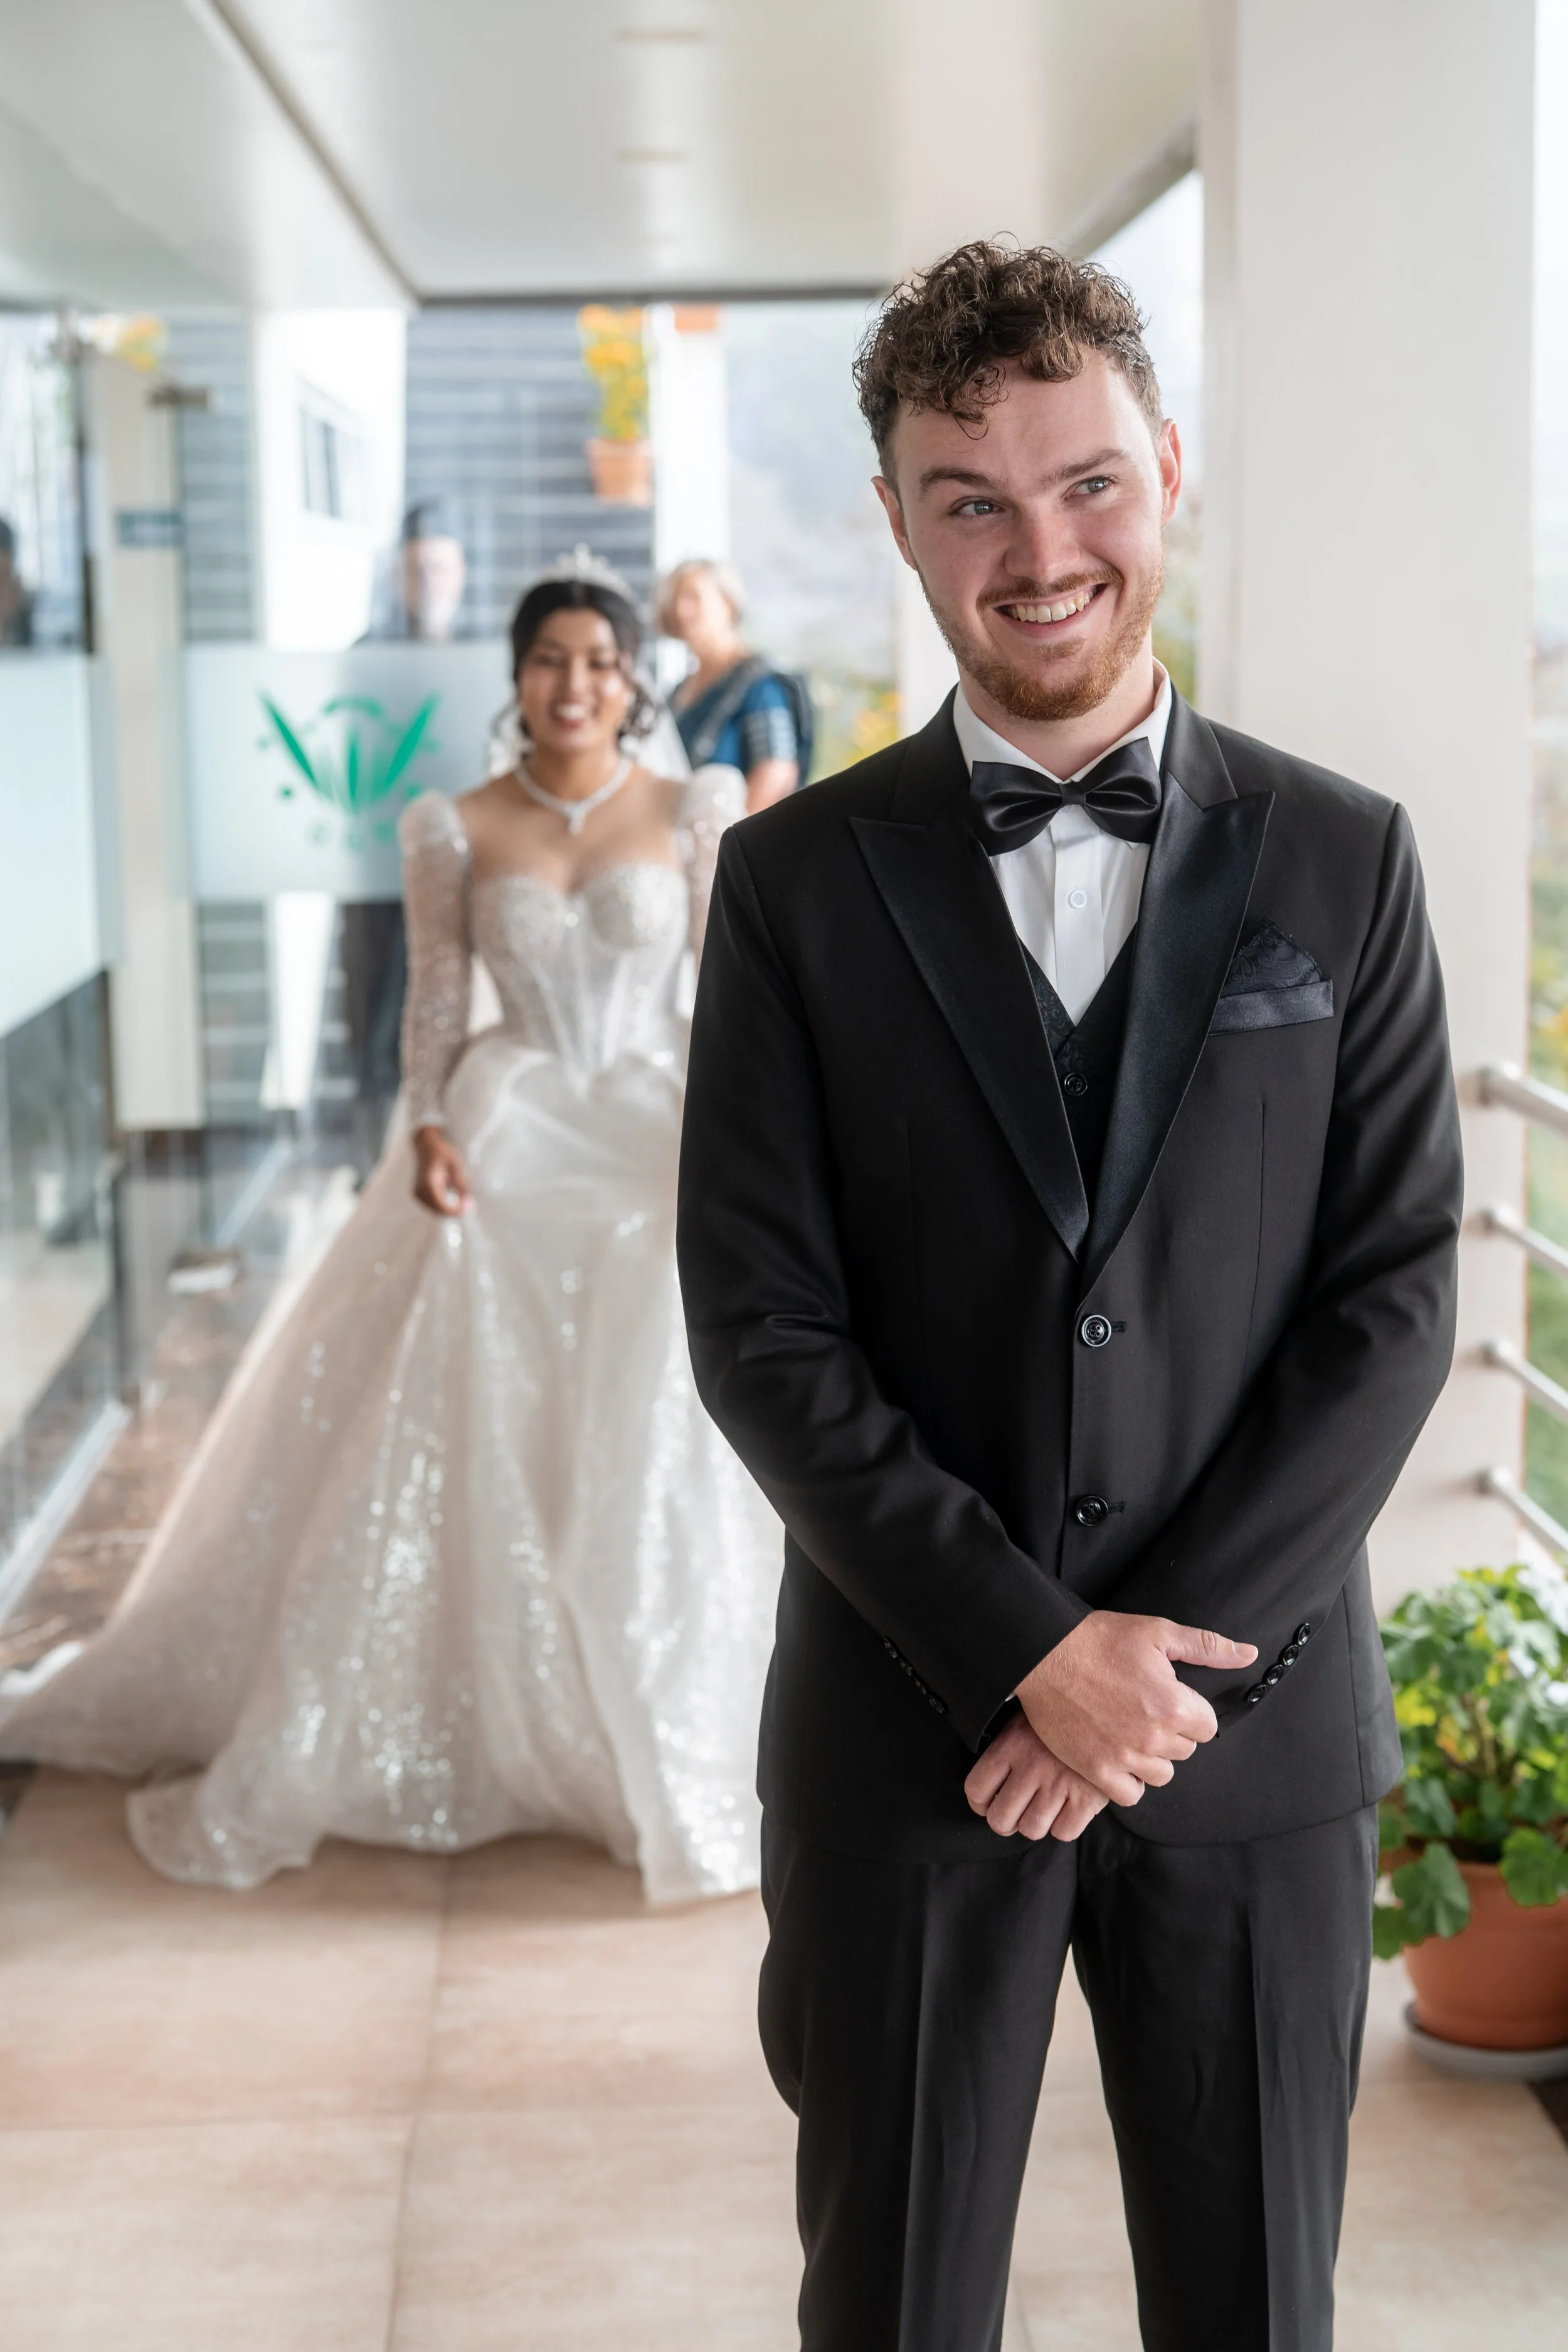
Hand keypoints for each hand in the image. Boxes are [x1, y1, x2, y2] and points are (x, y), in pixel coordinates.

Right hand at [413, 1126, 471, 1216]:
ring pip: (435, 1210)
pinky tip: (453, 1201)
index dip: (456, 1210)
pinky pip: (432, 1206)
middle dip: (454, 1211)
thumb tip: (468, 1202)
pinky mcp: (418, 1194)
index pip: (441, 1205)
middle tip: (469, 1205)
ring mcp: (417, 1193)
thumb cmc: (442, 1153)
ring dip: (449, 1210)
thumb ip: (461, 1185)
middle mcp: (420, 1190)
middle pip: (438, 1210)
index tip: (469, 1207)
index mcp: (428, 1183)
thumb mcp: (456, 1166)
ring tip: (463, 1203)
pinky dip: (443, 1206)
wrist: (428, 1146)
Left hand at [964, 1716, 1108, 1842]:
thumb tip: (988, 1785)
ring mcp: (1060, 1784)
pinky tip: (1067, 1808)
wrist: (1109, 1711)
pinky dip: (1064, 1826)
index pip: (976, 1789)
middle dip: (1005, 1821)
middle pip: (1000, 1820)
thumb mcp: (1026, 1720)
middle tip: (1014, 1813)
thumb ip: (1006, 1749)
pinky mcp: (1088, 1798)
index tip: (988, 1802)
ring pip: (1031, 1830)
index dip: (980, 1803)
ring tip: (1042, 1808)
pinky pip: (1064, 1832)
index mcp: (1010, 1745)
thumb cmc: (1062, 1718)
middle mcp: (1031, 1767)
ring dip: (1034, 1823)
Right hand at [1017, 1611, 1257, 1808]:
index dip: (1191, 1711)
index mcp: (1173, 1704)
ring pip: (1162, 1775)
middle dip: (1172, 1732)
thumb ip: (1207, 1647)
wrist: (1044, 1654)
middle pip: (1185, 1751)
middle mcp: (1153, 1737)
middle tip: (1145, 1709)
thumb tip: (1248, 1655)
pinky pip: (1130, 1795)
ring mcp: (1124, 1757)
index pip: (1207, 1728)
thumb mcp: (1158, 1632)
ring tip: (1131, 1731)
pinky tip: (1119, 1756)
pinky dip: (1128, 1781)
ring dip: (1152, 1757)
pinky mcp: (1096, 1770)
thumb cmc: (1100, 1639)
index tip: (1171, 1698)